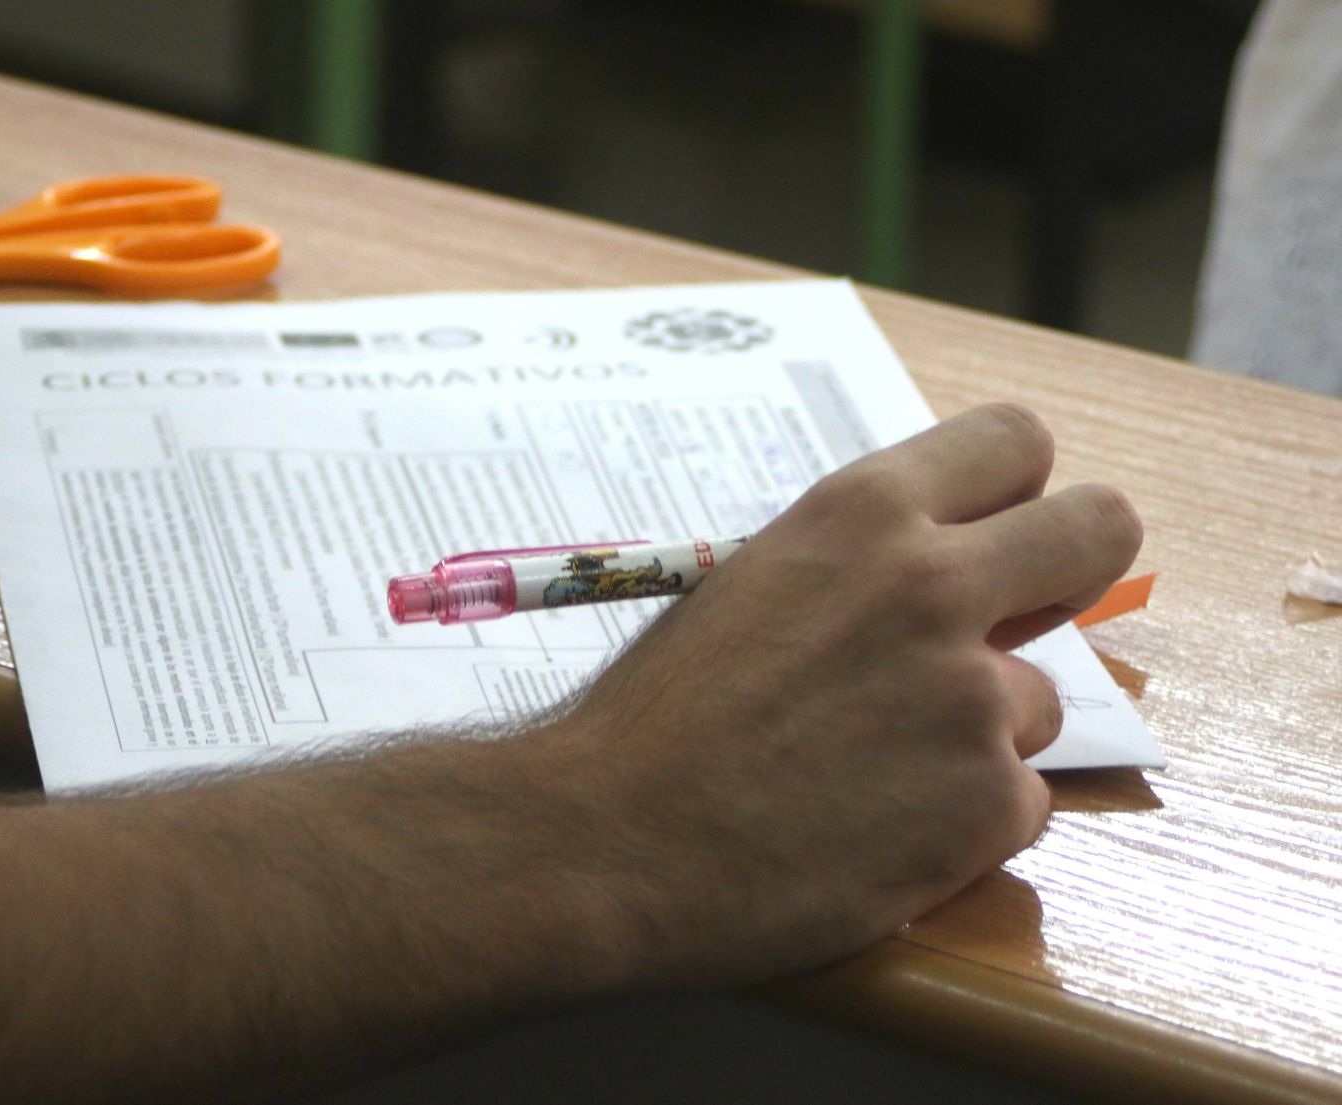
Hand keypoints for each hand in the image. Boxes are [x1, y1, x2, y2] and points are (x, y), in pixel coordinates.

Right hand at [556, 403, 1141, 986]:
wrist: (611, 840)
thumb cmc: (658, 715)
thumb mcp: (752, 586)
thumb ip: (857, 565)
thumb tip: (943, 568)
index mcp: (864, 513)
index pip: (1016, 441)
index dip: (1014, 493)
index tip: (991, 536)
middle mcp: (936, 585)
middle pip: (1102, 528)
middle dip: (1072, 569)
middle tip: (1020, 619)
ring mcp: (974, 698)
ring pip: (1039, 701)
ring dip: (977, 735)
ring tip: (872, 772)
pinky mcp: (989, 806)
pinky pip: (1017, 802)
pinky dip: (961, 822)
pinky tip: (876, 832)